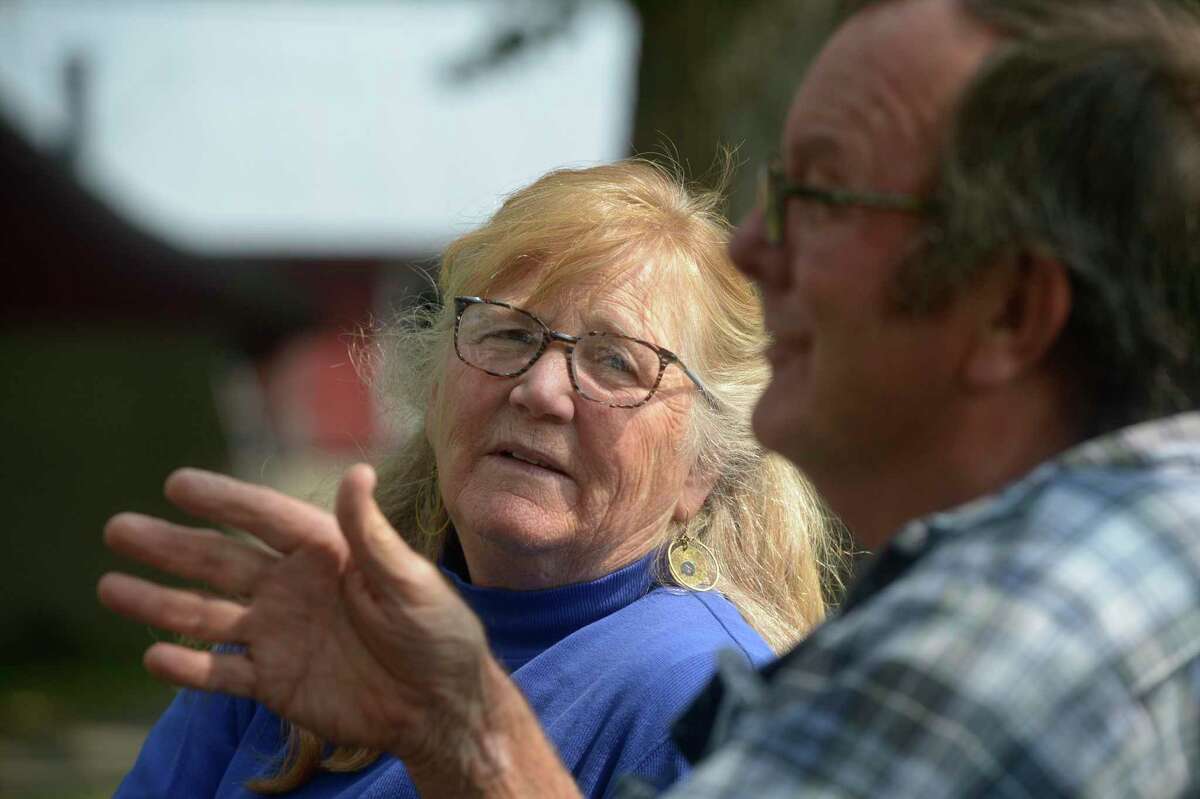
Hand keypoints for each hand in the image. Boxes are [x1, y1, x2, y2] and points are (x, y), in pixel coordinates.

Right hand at [98, 465, 515, 784]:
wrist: (441, 707)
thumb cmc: (438, 634)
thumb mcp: (410, 580)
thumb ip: (371, 534)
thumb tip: (356, 471)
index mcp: (327, 553)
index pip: (265, 519)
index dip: (223, 501)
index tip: (176, 483)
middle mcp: (294, 588)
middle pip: (221, 562)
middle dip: (170, 546)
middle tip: (117, 528)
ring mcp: (279, 635)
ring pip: (207, 614)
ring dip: (160, 602)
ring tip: (109, 588)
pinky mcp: (275, 682)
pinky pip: (221, 673)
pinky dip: (188, 668)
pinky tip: (154, 657)